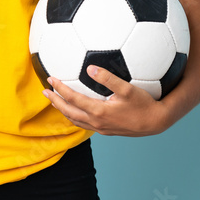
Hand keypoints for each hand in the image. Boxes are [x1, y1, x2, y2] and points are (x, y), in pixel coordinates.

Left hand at [42, 65, 169, 136]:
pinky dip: (74, 116)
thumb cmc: (143, 104)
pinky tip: (75, 110)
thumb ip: (108, 78)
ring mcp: (100, 128)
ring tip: (55, 101)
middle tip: (44, 91)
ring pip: (75, 120)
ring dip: (63, 110)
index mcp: (98, 111)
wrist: (155, 122)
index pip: (72, 99)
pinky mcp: (106, 131)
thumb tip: (90, 68)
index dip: (59, 89)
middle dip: (55, 101)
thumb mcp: (127, 88)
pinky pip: (84, 124)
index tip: (50, 79)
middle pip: (68, 111)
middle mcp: (96, 122)